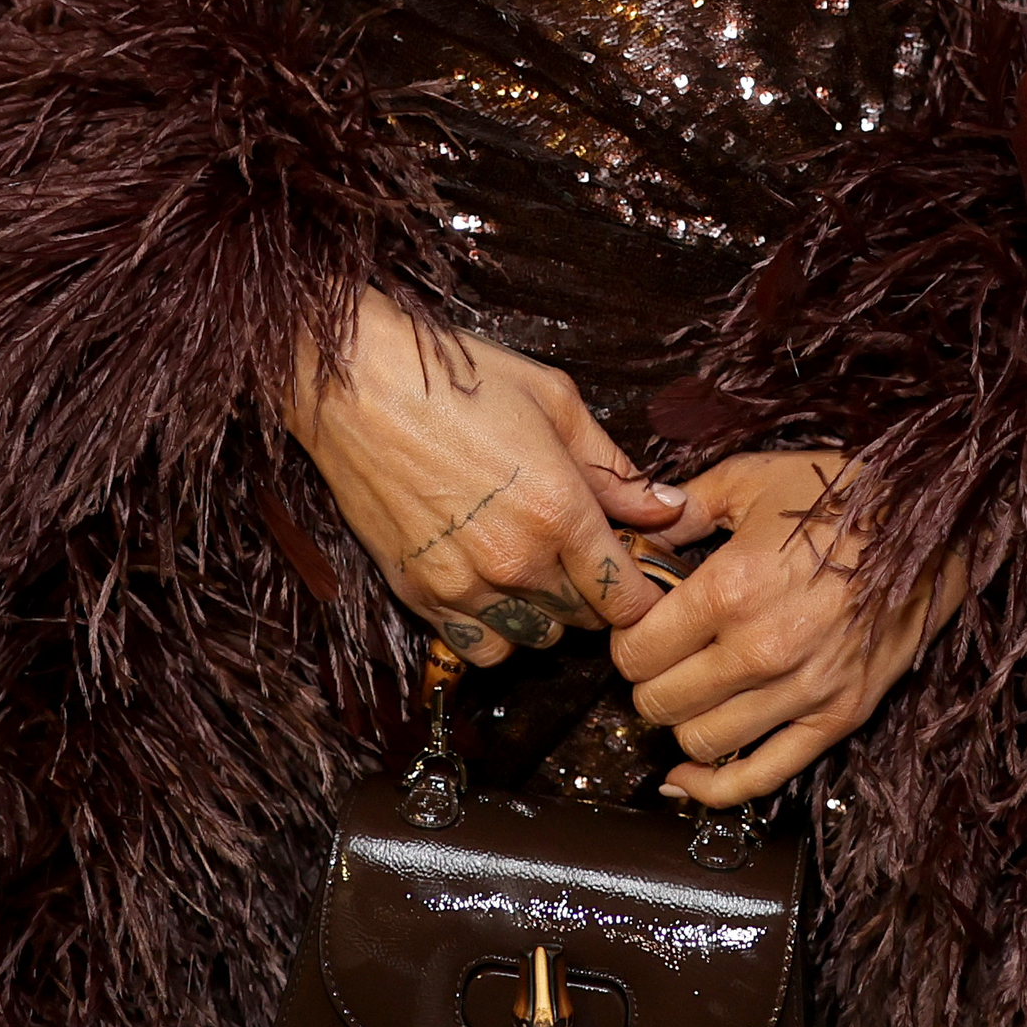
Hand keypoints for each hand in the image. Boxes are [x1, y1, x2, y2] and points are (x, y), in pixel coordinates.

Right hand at [287, 292, 684, 665]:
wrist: (357, 384)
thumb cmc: (458, 379)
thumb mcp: (555, 402)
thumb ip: (615, 468)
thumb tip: (670, 509)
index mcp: (560, 510)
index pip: (626, 595)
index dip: (643, 594)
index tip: (641, 577)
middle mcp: (516, 560)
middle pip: (584, 619)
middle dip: (595, 594)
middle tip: (583, 554)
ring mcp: (464, 585)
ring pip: (534, 639)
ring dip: (546, 613)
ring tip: (535, 567)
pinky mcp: (420, 595)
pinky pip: (478, 648)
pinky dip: (495, 630)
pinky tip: (491, 588)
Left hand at [609, 449, 963, 809]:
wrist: (930, 526)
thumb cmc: (842, 497)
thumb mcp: (754, 479)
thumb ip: (687, 505)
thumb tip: (635, 524)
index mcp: (731, 587)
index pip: (639, 648)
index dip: (626, 641)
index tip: (635, 630)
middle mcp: (761, 647)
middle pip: (660, 702)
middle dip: (645, 685)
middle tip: (656, 664)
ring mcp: (802, 689)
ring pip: (702, 742)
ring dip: (680, 725)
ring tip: (686, 697)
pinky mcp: (838, 716)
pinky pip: (763, 775)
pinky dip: (716, 787)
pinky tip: (689, 776)